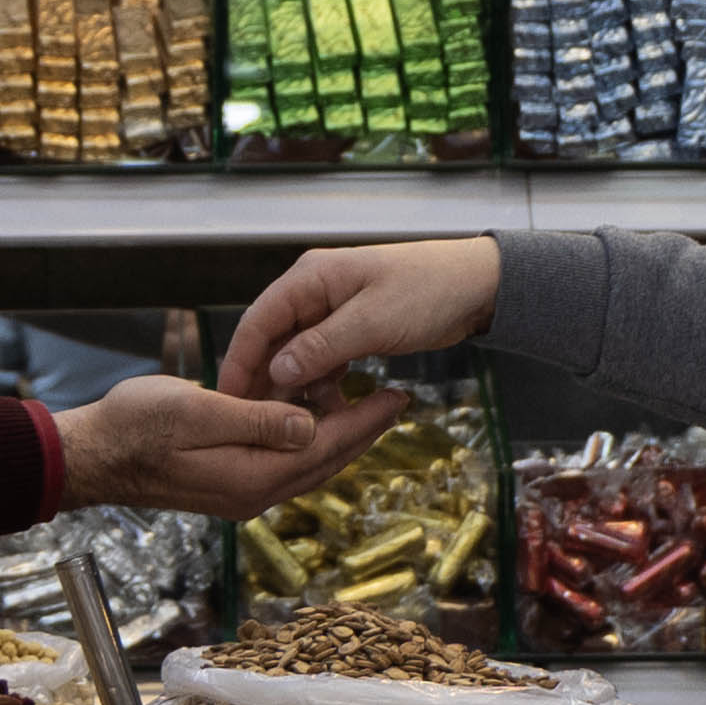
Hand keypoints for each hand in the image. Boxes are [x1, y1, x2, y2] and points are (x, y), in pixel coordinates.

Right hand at [55, 375, 410, 518]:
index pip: (323, 449)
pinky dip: (305, 438)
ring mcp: (240, 491)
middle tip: (397, 399)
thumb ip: (254, 419)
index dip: (365, 422)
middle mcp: (252, 493)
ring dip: (338, 433)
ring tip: (365, 400)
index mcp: (249, 477)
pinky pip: (282, 462)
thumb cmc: (132, 427)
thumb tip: (310, 424)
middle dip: (363, 430)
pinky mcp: (228, 481)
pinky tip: (311, 413)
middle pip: (324, 461)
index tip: (398, 397)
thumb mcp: (194, 412)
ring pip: (305, 463)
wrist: (90, 455)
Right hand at [221, 239, 501, 402]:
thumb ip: (323, 346)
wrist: (479, 285)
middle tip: (252, 425)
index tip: (226, 399)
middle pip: (273, 340)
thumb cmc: (429, 291)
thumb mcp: (373, 321)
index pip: (258, 321)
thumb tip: (277, 371)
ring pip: (298, 355)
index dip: (240, 360)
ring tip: (292, 426)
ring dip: (296, 387)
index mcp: (310, 278)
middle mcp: (314, 292)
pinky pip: (323, 360)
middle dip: (264, 381)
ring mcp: (332, 311)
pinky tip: (327, 411)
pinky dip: (323, 385)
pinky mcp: (351, 329)